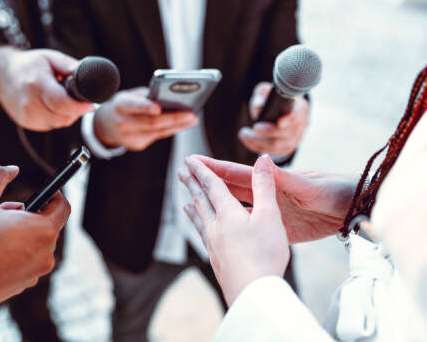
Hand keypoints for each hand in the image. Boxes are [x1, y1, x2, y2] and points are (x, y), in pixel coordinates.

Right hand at [0, 46, 93, 130]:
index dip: (79, 107)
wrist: (2, 76)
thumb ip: (68, 65)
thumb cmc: (28, 65)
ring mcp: (27, 115)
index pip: (61, 103)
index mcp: (37, 84)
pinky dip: (57, 118)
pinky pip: (50, 126)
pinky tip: (53, 106)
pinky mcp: (26, 123)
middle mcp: (30, 103)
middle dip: (76, 111)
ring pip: (59, 123)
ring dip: (67, 115)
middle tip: (79, 101)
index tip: (90, 104)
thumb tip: (84, 72)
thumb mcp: (49, 57)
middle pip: (63, 117)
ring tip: (63, 100)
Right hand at [0, 165, 69, 341]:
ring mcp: (33, 274)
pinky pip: (23, 262)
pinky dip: (11, 253)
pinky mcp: (19, 287)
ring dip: (18, 233)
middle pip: (46, 225)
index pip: (63, 207)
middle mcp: (44, 256)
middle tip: (1, 210)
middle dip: (27, 214)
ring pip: (33, 244)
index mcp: (41, 231)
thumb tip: (10, 169)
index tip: (43, 190)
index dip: (54, 194)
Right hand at [93, 87, 198, 150]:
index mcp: (120, 106)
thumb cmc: (121, 106)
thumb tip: (170, 97)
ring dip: (178, 125)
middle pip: (152, 122)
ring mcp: (129, 137)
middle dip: (174, 118)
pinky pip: (157, 136)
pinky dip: (170, 130)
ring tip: (192, 119)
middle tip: (191, 114)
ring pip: (158, 131)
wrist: (103, 125)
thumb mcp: (128, 96)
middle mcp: (123, 123)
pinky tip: (182, 125)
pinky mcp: (136, 145)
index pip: (133, 106)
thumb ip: (145, 96)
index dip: (145, 107)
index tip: (158, 108)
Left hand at [179, 155, 288, 304]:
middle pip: (201, 201)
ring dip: (193, 208)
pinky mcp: (217, 261)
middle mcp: (216, 227)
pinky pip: (204, 239)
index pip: (212, 186)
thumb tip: (263, 159)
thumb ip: (265, 186)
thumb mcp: (270, 216)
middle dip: (192, 184)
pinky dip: (200, 230)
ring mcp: (214, 246)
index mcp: (228, 214)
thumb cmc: (265, 254)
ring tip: (184, 203)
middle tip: (181, 172)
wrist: (253, 293)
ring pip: (200, 221)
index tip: (189, 160)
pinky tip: (203, 234)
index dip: (202, 170)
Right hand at [192, 155, 356, 242]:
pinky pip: (252, 228)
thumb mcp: (311, 185)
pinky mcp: (279, 229)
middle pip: (230, 188)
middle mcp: (267, 194)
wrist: (356, 210)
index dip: (214, 168)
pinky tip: (223, 229)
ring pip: (237, 207)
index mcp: (272, 181)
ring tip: (194, 198)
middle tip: (183, 174)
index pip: (236, 173)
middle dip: (206, 181)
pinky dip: (235, 227)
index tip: (193, 161)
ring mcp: (272, 212)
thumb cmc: (337, 191)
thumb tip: (262, 161)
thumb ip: (285, 177)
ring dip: (216, 203)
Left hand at [238, 82, 309, 155]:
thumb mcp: (264, 92)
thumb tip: (259, 106)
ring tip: (244, 134)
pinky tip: (248, 140)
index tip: (279, 122)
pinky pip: (273, 152)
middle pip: (287, 133)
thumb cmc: (270, 100)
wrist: (274, 112)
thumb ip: (261, 95)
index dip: (291, 119)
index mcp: (299, 107)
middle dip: (269, 132)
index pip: (299, 113)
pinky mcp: (287, 148)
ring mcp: (296, 138)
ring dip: (258, 141)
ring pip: (278, 145)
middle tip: (254, 128)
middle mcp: (301, 124)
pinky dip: (257, 147)